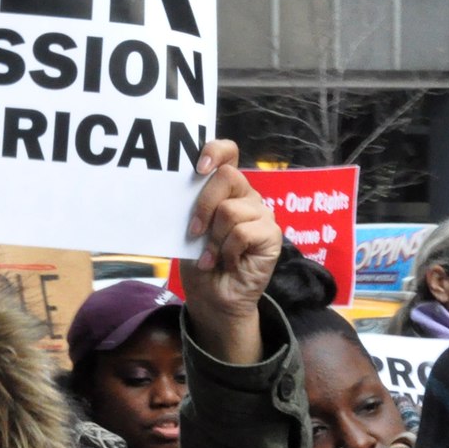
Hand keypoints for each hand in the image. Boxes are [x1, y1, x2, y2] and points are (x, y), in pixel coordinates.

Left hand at [177, 139, 277, 363]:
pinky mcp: (272, 235)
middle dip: (203, 206)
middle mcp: (247, 195)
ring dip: (214, 238)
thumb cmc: (199, 260)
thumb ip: (191, 206)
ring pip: (230, 210)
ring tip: (211, 255)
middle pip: (227, 177)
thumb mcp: (187, 229)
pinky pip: (242, 232)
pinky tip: (227, 262)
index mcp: (226, 188)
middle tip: (194, 232)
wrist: (213, 297)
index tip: (198, 167)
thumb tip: (176, 188)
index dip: (215, 151)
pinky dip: (227, 251)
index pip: (228, 153)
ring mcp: (262, 214)